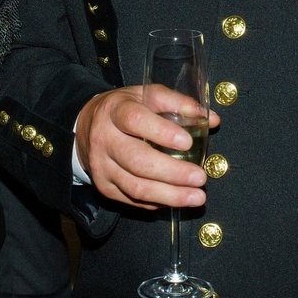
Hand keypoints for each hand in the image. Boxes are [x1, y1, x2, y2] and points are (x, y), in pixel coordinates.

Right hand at [75, 85, 219, 210]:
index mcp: (115, 110)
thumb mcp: (147, 96)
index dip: (162, 132)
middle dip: (172, 173)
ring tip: (197, 197)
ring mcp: (102, 166)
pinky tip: (176, 199)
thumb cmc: (125, 110)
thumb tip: (211, 119)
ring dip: (170, 195)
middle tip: (200, 178)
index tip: (188, 143)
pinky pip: (133, 199)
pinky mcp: (104, 186)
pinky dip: (158, 201)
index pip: (136, 121)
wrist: (86, 127)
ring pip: (136, 187)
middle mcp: (104, 139)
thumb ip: (179, 104)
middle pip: (137, 161)